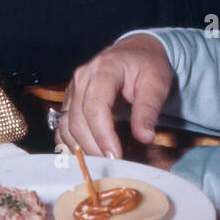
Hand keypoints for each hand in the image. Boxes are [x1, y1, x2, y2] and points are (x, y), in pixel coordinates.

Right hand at [55, 34, 173, 160]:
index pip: (94, 106)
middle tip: (115, 166)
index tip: (116, 157)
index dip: (103, 135)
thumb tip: (144, 137)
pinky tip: (89, 154)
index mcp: (103, 69)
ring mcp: (72, 89)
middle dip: (95, 147)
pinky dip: (72, 145)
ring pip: (67, 127)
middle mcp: (81, 78)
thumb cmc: (147, 66)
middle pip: (78, 120)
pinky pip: (62, 127)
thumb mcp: (156, 83)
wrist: (136, 52)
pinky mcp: (69, 101)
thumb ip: (149, 110)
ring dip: (84, 149)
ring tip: (106, 162)